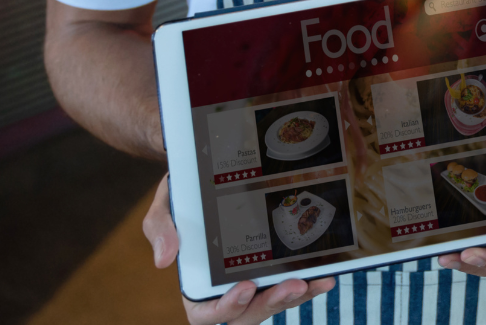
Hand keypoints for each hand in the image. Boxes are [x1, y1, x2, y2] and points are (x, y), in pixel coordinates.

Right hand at [145, 174, 335, 323]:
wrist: (209, 175)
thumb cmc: (184, 196)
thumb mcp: (165, 207)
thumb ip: (160, 229)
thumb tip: (163, 259)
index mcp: (195, 285)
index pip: (205, 314)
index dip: (225, 309)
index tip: (245, 287)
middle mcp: (225, 289)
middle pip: (248, 313)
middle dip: (270, 303)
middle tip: (293, 285)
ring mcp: (253, 281)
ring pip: (273, 302)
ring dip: (295, 297)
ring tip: (315, 281)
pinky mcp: (274, 269)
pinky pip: (291, 286)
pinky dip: (309, 284)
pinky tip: (325, 275)